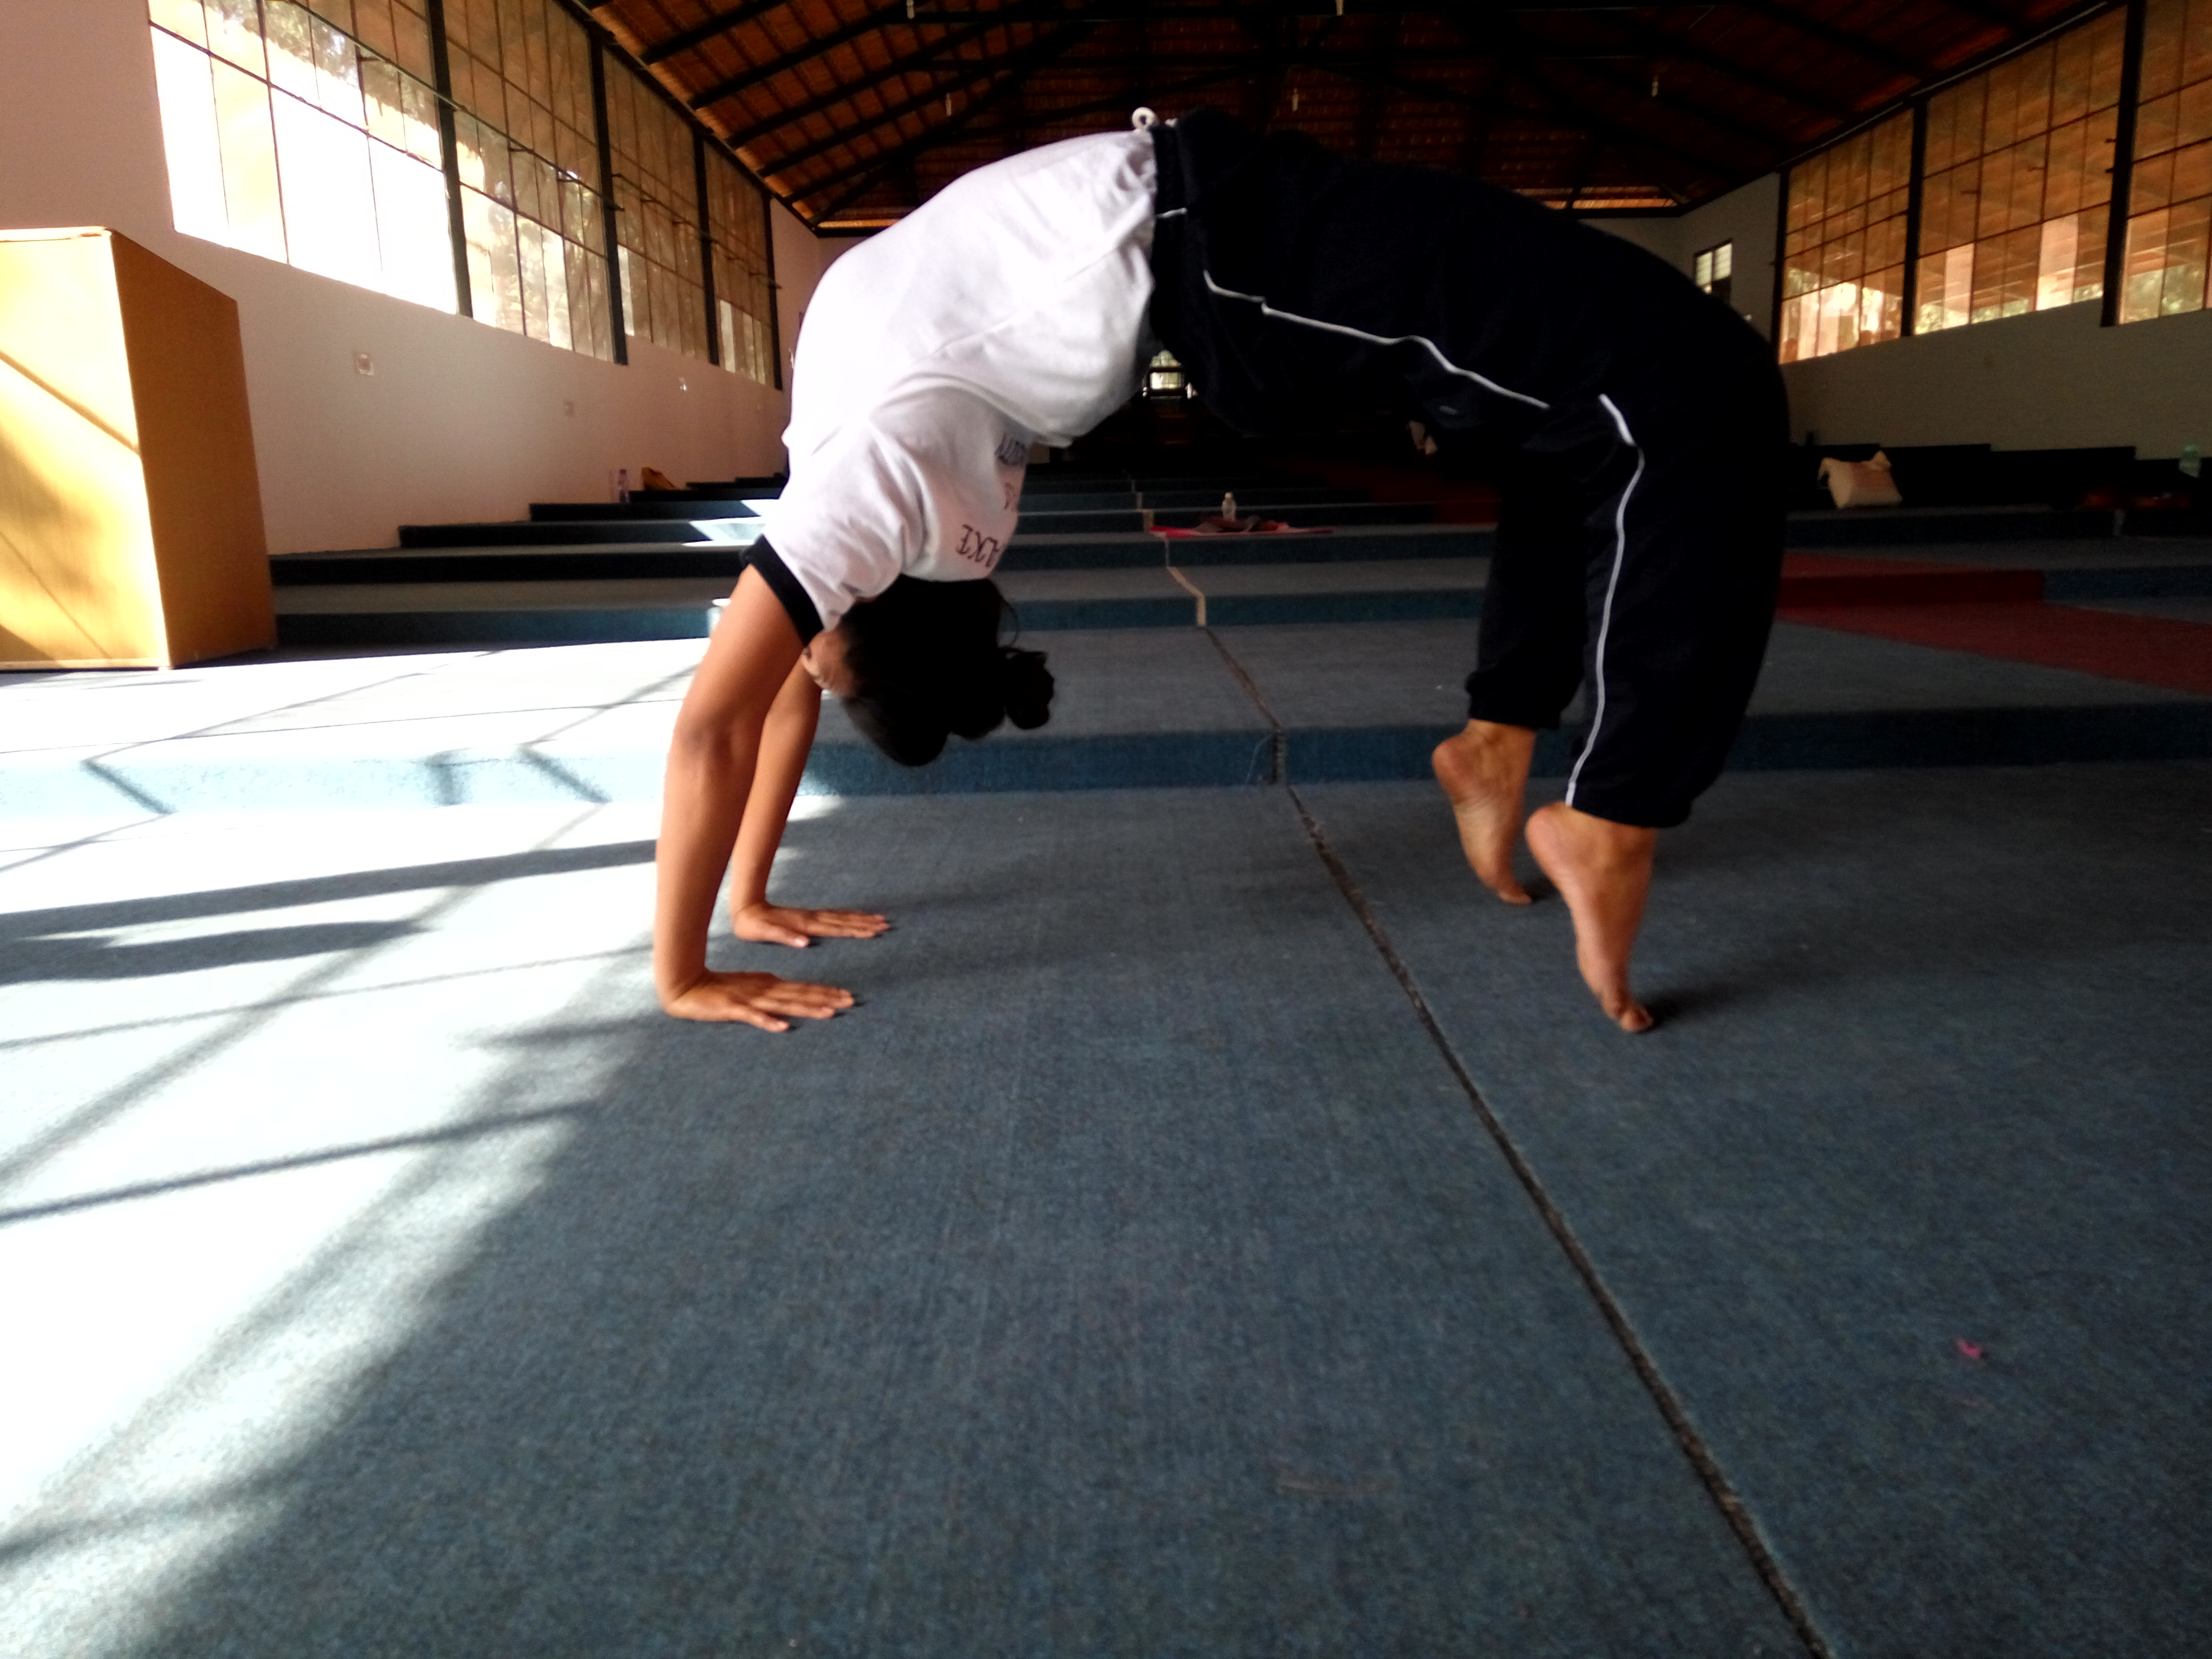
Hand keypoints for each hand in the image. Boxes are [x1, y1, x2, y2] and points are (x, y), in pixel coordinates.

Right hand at [659, 969, 854, 1029]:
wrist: (687, 986)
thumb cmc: (721, 989)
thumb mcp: (751, 987)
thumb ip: (772, 992)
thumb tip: (792, 999)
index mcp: (769, 984)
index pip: (803, 989)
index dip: (826, 992)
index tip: (848, 996)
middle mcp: (765, 990)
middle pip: (800, 995)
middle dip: (826, 998)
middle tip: (851, 1001)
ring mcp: (750, 999)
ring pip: (784, 1004)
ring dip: (807, 1009)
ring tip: (829, 1013)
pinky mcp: (733, 1009)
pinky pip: (754, 1017)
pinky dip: (768, 1021)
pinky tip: (783, 1027)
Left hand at [732, 901, 890, 947]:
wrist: (744, 907)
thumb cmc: (752, 925)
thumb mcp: (764, 932)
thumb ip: (784, 936)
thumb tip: (805, 942)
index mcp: (803, 925)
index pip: (834, 928)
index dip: (854, 929)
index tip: (873, 930)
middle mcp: (810, 918)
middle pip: (842, 920)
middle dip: (864, 923)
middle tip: (885, 923)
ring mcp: (809, 916)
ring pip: (840, 917)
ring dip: (859, 919)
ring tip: (877, 919)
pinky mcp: (806, 918)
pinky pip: (832, 917)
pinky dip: (846, 917)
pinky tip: (853, 918)